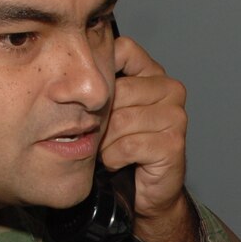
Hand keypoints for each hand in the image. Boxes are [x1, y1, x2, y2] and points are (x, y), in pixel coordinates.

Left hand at [100, 35, 197, 241]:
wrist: (144, 191)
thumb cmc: (122, 148)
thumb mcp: (107, 109)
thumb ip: (99, 84)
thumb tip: (65, 65)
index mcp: (154, 74)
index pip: (123, 50)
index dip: (99, 72)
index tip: (90, 99)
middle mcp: (170, 89)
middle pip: (117, 90)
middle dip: (100, 118)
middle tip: (99, 135)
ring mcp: (175, 116)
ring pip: (120, 119)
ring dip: (105, 142)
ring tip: (108, 150)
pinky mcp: (173, 143)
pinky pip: (127, 145)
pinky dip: (114, 158)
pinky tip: (118, 162)